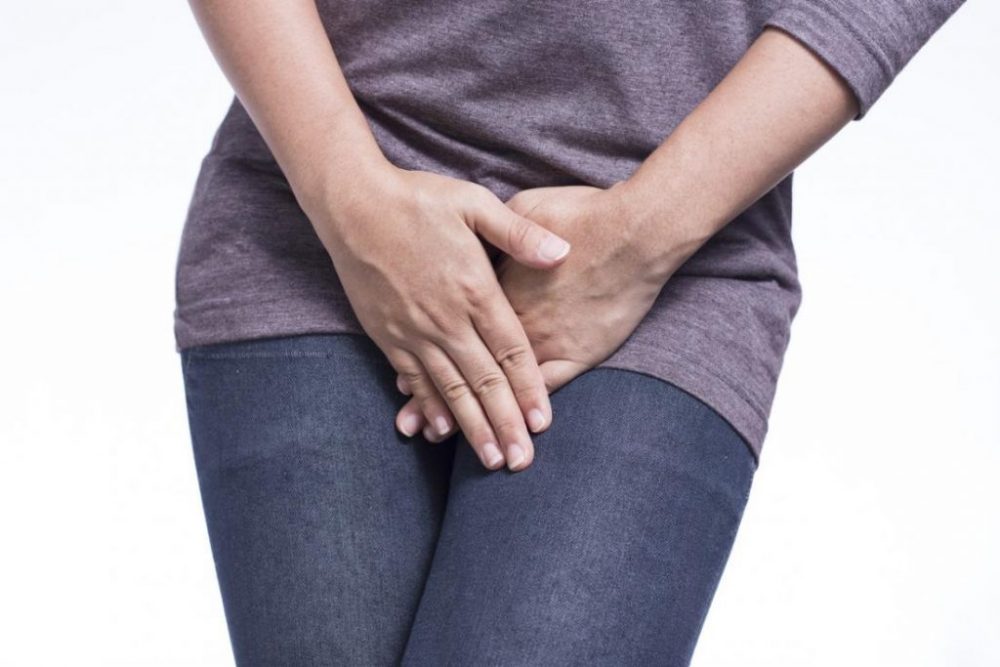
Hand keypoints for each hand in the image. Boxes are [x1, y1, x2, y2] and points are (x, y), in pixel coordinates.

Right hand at [315, 162, 572, 471]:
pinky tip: (440, 431)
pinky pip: (412, 379)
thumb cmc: (417, 199)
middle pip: (483, 381)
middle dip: (505, 424)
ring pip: (449, 389)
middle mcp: (446, 319)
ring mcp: (413, 330)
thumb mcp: (474, 203)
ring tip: (489, 459)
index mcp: (474, 290)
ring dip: (471, 427)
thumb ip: (519, 234)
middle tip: (522, 461)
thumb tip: (563, 251)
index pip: (511, 350)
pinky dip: (428, 406)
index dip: (529, 388)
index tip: (544, 422)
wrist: (352, 204)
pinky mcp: (386, 333)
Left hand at [393, 182, 695, 452]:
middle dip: (437, 399)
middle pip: (467, 365)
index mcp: (492, 288)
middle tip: (410, 428)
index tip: (402, 382)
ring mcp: (546, 339)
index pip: (451, 329)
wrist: (636, 232)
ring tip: (446, 441)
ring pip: (501, 385)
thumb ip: (497, 230)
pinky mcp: (578, 352)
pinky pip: (544, 386)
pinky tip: (507, 427)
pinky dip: (524, 407)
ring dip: (475, 414)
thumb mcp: (526, 207)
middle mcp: (514, 321)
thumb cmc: (582, 214)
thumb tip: (475, 236)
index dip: (426, 357)